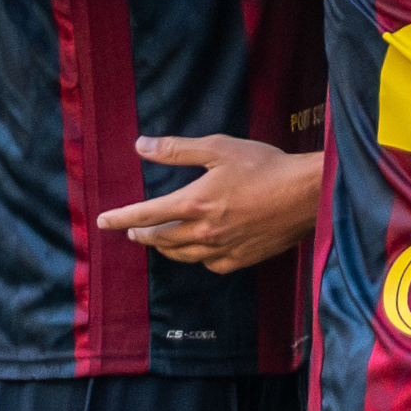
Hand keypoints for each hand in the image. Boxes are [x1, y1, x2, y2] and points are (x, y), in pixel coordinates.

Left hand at [97, 137, 322, 272]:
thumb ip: (177, 150)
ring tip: (160, 241)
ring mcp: (223, 249)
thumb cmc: (265, 166)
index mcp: (194, 203)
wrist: (306, 195)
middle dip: (142, 235)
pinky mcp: (243, 258)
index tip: (103, 222)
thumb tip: (142, 146)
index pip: (146, 215)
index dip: (121, 218)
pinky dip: (198, 258)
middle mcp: (204, 232)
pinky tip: (199, 252)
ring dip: (166, 248)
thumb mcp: (219, 148)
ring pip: (183, 256)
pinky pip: (210, 264)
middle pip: (162, 240)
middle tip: (133, 231)